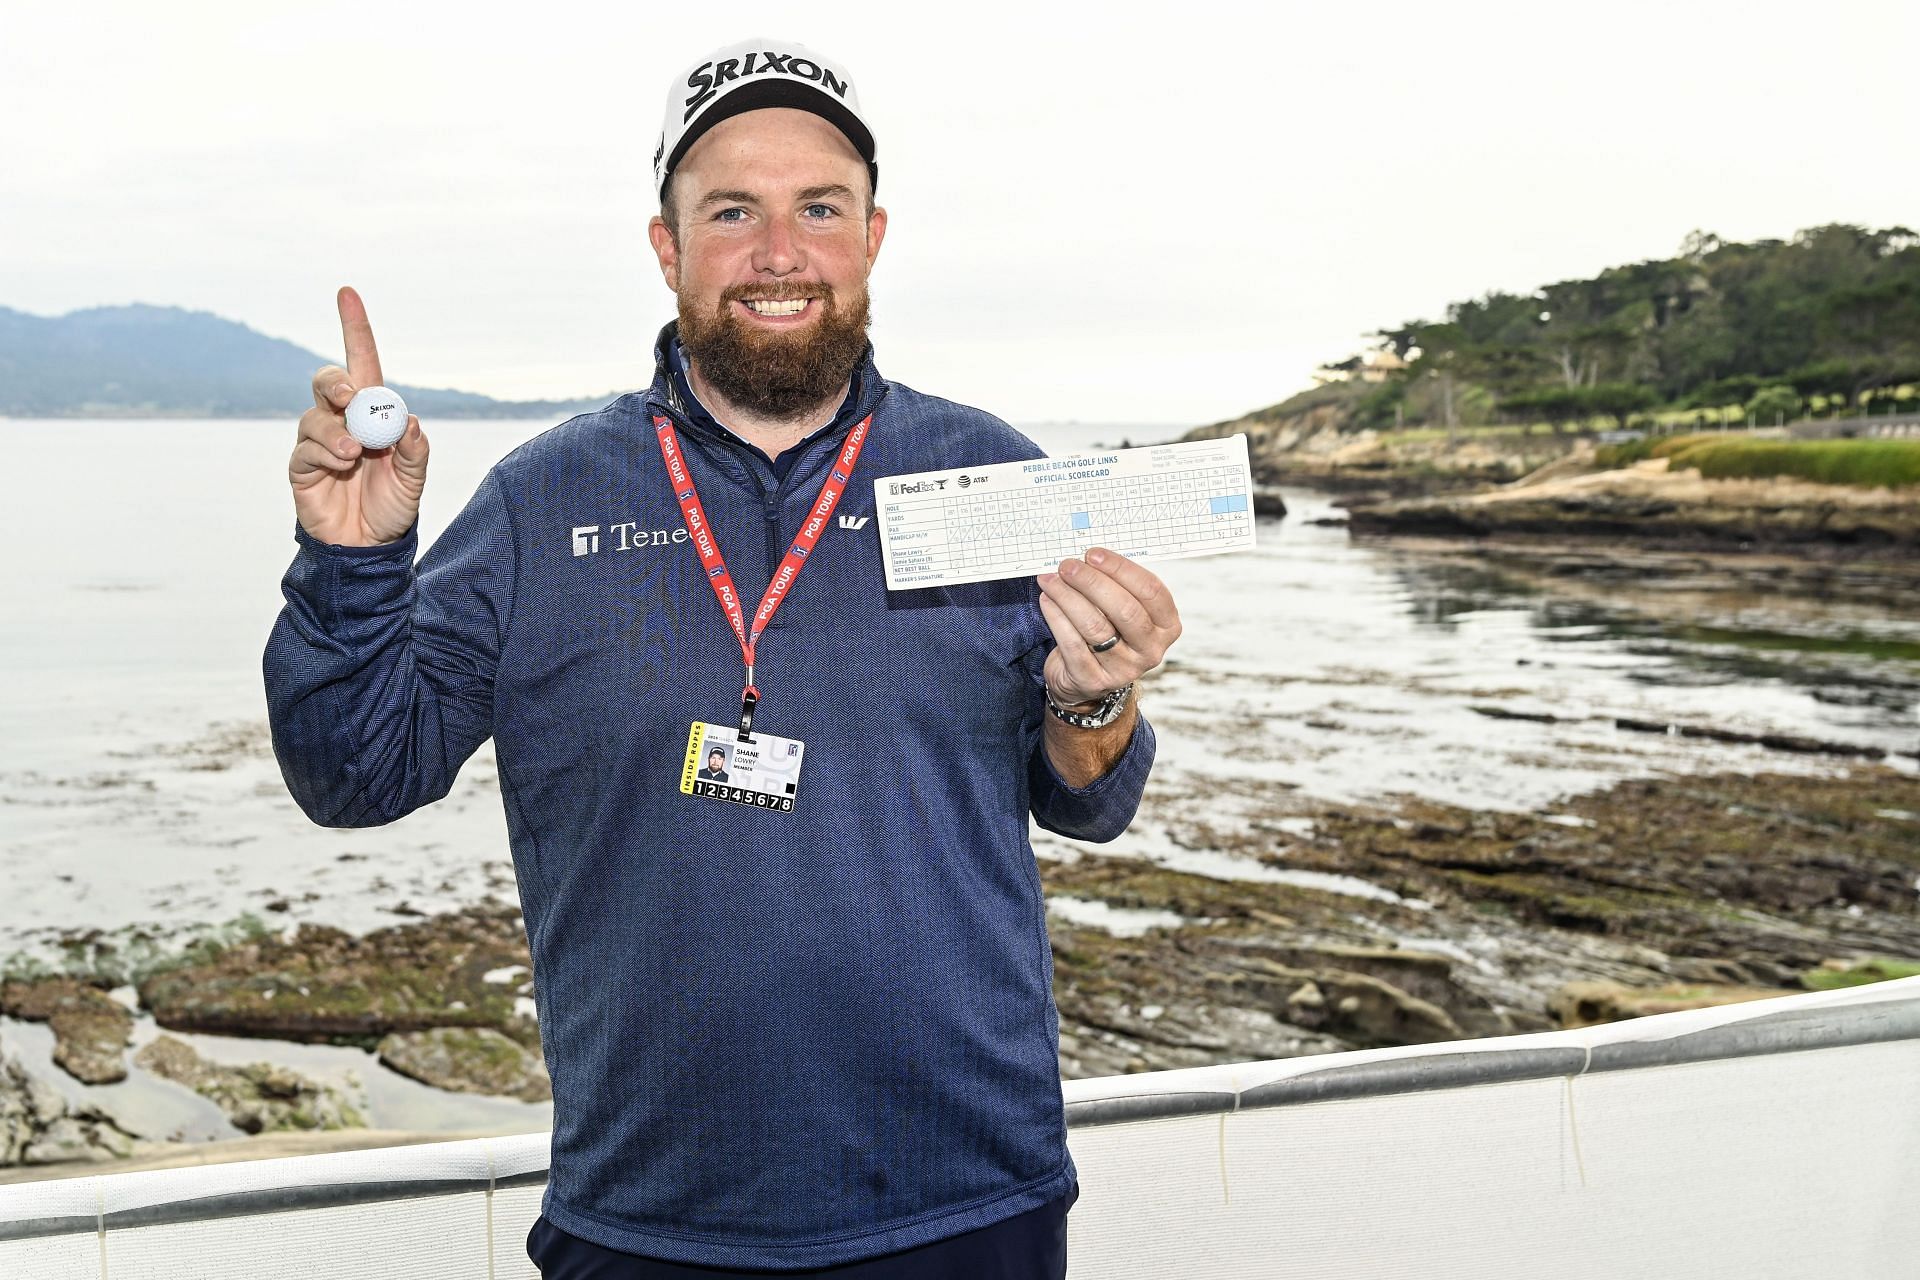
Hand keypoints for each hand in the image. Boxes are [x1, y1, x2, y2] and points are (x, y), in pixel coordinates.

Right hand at [289, 286, 428, 545]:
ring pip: (315, 416)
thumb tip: (410, 420)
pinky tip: (341, 465)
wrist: (370, 547)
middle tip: (350, 395)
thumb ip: (416, 451)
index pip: (361, 362)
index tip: (347, 292)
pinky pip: (306, 449)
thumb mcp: (415, 479)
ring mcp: (319, 442)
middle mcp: (341, 420)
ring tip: (355, 453)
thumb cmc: (393, 507)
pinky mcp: (302, 466)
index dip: (353, 327)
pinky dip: (325, 453)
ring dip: (336, 431)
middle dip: (336, 381)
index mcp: (373, 413)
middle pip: (328, 381)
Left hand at [1036, 547, 1181, 707]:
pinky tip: (1047, 600)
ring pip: (1095, 626)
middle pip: (1124, 609)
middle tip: (1067, 566)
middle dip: (1091, 582)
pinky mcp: (1093, 680)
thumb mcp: (1121, 610)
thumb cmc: (1107, 631)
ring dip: (1068, 597)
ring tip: (1050, 580)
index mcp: (1166, 625)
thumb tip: (1086, 558)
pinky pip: (1072, 643)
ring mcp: (1124, 669)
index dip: (1121, 569)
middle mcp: (1151, 650)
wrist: (1084, 677)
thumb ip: (1114, 585)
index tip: (1093, 554)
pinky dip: (1056, 617)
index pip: (1150, 591)